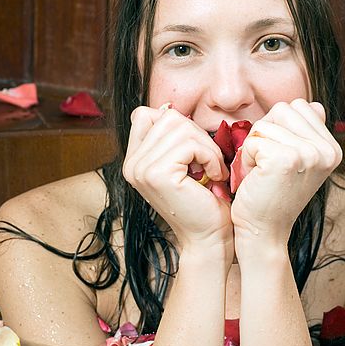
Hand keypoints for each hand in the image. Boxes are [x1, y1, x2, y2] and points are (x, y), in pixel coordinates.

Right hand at [123, 106, 232, 250]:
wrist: (209, 238)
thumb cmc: (204, 201)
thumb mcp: (182, 164)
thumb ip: (171, 140)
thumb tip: (170, 108)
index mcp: (134, 160)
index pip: (145, 114)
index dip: (175, 123)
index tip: (192, 149)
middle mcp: (131, 164)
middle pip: (167, 117)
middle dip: (198, 135)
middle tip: (209, 162)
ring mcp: (140, 169)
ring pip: (180, 127)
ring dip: (206, 147)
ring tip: (212, 169)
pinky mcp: (156, 174)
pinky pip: (189, 144)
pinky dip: (209, 156)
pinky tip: (213, 176)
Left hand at [231, 99, 341, 245]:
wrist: (262, 231)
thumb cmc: (270, 194)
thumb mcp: (296, 160)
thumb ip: (303, 132)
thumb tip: (312, 105)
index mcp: (332, 148)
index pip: (299, 106)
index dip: (278, 127)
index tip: (277, 158)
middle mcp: (326, 151)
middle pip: (283, 109)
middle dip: (265, 133)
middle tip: (265, 164)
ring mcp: (309, 154)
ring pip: (265, 123)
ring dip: (254, 146)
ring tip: (261, 171)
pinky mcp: (286, 160)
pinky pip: (254, 140)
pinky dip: (246, 158)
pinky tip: (255, 178)